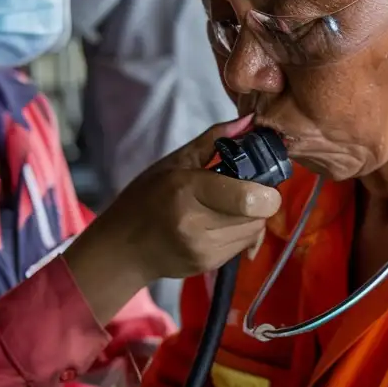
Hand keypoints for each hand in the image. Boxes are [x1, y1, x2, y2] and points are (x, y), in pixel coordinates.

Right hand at [62, 119, 278, 327]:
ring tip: (231, 205)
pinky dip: (241, 231)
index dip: (266, 189)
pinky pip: (243, 244)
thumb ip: (214, 139)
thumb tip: (251, 120)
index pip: (248, 197)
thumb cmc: (145, 198)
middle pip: (257, 214)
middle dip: (261, 199)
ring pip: (254, 230)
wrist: (121, 250)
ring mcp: (203, 250)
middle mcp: (197, 225)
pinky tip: (222, 222)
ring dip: (252, 216)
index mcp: (188, 191)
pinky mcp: (207, 266)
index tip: (261, 178)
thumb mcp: (174, 162)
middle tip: (246, 188)